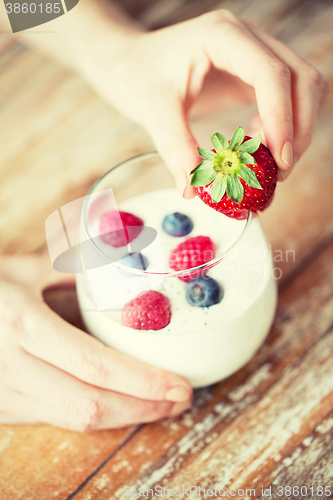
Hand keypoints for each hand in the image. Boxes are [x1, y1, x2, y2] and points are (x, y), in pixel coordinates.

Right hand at [0, 256, 191, 429]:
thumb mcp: (23, 269)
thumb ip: (73, 270)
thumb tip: (121, 266)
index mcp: (22, 326)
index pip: (96, 367)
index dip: (143, 382)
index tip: (180, 384)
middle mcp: (13, 367)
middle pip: (91, 405)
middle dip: (144, 408)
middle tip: (181, 399)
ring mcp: (6, 394)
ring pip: (76, 419)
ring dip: (125, 416)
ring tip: (160, 403)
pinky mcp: (4, 407)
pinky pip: (59, 416)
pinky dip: (97, 412)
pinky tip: (121, 401)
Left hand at [78, 9, 327, 191]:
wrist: (133, 64)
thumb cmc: (138, 77)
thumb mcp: (153, 110)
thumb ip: (175, 147)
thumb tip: (192, 190)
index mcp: (222, 36)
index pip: (270, 73)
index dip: (281, 117)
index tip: (277, 159)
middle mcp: (247, 38)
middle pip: (301, 78)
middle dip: (298, 129)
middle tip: (279, 171)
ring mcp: (255, 53)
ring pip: (303, 87)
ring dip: (296, 129)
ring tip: (267, 160)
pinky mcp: (253, 72)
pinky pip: (287, 97)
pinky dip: (282, 125)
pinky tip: (256, 142)